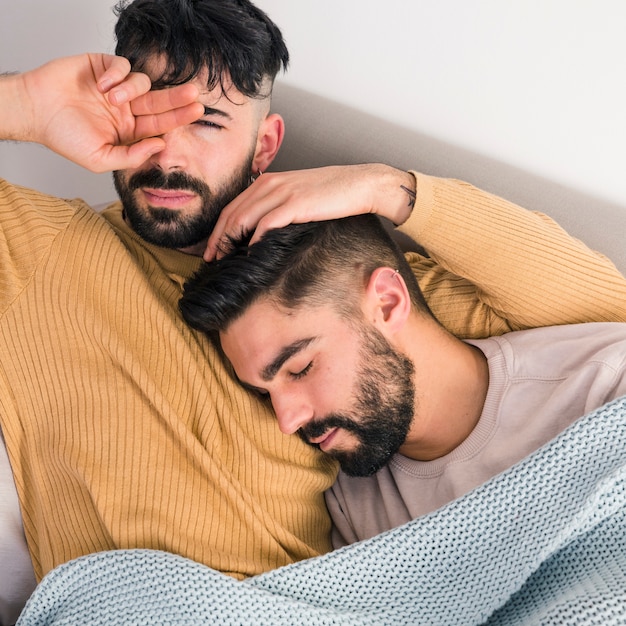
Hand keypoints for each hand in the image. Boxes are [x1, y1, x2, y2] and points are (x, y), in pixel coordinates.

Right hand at [15, 54, 203, 171]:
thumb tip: (159, 147)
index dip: (179, 118)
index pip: (160, 124)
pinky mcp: (103, 67)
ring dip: (131, 90)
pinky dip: (118, 74)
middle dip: (177, 98)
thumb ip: (131, 157)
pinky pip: (122, 65)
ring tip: (112, 100)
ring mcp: (117, 88)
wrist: (35, 111)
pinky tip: (104, 85)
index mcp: (130, 130)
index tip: (196, 112)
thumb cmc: (65, 138)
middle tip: (194, 95)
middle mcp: (128, 109)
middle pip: (160, 102)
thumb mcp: (100, 159)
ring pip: (142, 83)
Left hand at [204, 164, 415, 259]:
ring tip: (223, 260)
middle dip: (217, 238)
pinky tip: (249, 255)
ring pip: (243, 218)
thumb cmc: (332, 194)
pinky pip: (266, 223)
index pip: (233, 206)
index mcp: (268, 181)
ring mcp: (281, 192)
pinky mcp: (295, 203)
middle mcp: (269, 184)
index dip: (218, 229)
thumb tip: (261, 233)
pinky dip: (253, 240)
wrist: (359, 184)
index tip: (212, 249)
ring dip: (229, 241)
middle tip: (210, 259)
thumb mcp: (297, 196)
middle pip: (232, 213)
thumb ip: (277, 207)